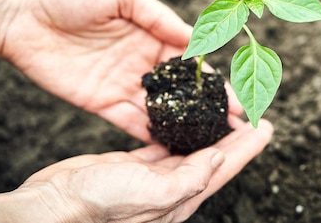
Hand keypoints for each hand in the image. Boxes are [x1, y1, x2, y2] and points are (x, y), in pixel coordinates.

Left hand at [0, 0, 242, 141]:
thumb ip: (157, 16)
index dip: (212, 75)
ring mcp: (122, 83)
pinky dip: (150, 133)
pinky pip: (130, 121)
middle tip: (235, 122)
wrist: (21, 13)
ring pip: (161, 107)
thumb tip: (193, 37)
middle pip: (182, 88)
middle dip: (208, 104)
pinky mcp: (100, 102)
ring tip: (213, 138)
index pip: (189, 58)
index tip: (233, 92)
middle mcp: (142, 61)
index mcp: (150, 33)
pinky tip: (173, 145)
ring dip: (186, 122)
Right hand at [0, 119, 273, 222]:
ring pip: (189, 150)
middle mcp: (171, 188)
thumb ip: (188, 179)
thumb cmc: (98, 205)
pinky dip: (174, 132)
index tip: (266, 126)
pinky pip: (161, 146)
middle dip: (234, 138)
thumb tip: (219, 157)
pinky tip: (179, 121)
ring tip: (221, 114)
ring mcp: (151, 177)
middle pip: (213, 156)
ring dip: (207, 132)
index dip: (247, 147)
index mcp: (182, 196)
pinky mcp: (132, 166)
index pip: (224, 167)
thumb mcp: (150, 193)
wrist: (54, 207)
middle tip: (251, 116)